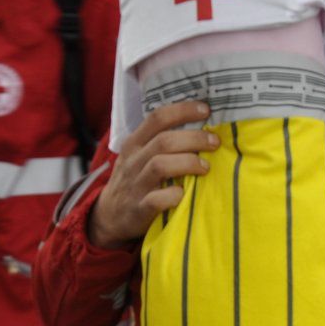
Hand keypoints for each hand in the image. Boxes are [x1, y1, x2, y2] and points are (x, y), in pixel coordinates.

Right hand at [88, 101, 217, 249]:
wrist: (110, 216)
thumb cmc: (135, 180)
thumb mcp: (138, 156)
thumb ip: (160, 142)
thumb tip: (202, 126)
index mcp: (134, 143)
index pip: (157, 118)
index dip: (183, 110)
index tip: (206, 109)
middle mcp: (133, 160)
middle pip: (164, 141)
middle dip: (194, 138)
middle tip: (215, 141)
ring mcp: (135, 185)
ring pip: (160, 165)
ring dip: (187, 163)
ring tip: (205, 167)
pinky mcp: (139, 208)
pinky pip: (156, 200)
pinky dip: (173, 196)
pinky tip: (184, 194)